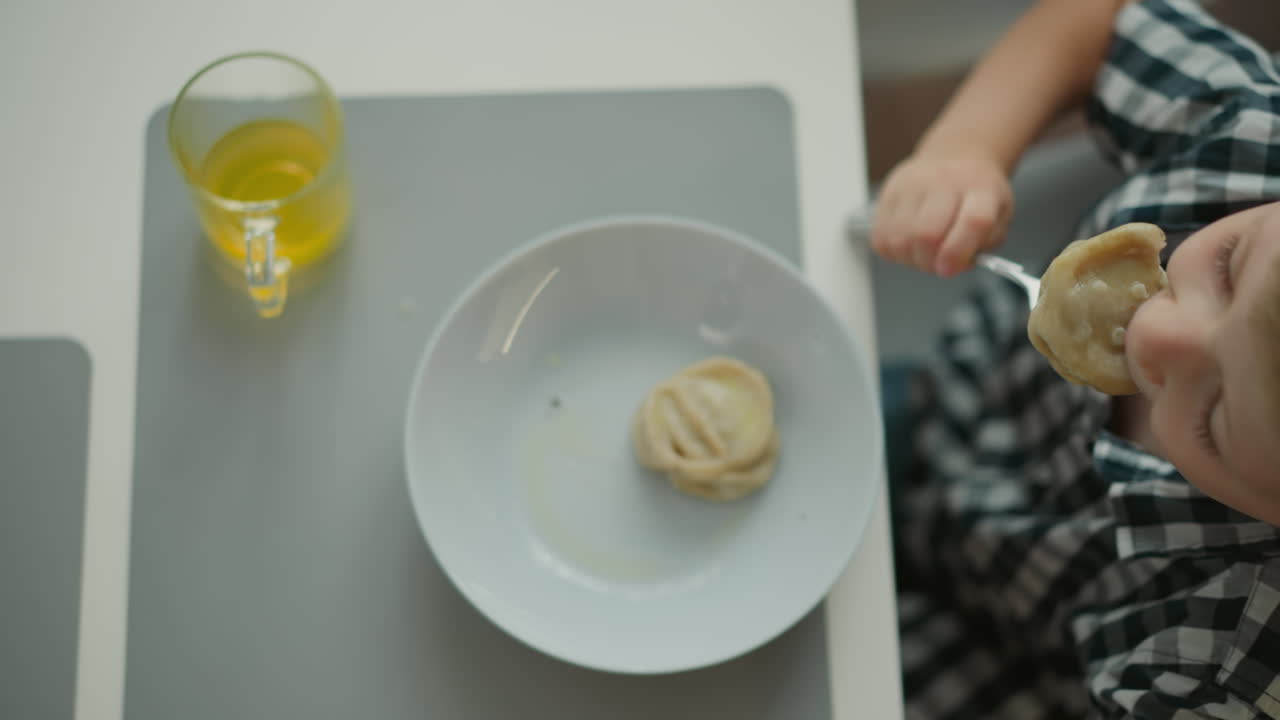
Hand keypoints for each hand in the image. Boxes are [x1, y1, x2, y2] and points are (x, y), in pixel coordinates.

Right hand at [871, 147, 1012, 276]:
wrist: (955, 158)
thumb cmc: (976, 192)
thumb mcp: (1000, 216)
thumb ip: (985, 244)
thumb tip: (956, 265)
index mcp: (981, 189)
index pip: (973, 221)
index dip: (957, 253)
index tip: (949, 269)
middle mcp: (946, 182)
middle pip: (927, 234)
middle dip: (929, 263)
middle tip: (937, 264)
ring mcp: (913, 185)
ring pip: (899, 239)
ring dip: (909, 259)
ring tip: (922, 253)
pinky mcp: (889, 192)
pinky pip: (880, 237)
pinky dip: (892, 250)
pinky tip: (907, 243)